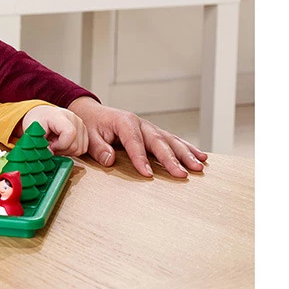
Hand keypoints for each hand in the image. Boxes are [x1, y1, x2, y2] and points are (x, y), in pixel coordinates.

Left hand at [19, 104, 87, 157]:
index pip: (70, 133)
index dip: (61, 145)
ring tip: (56, 143)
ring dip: (66, 151)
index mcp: (60, 115)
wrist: (42, 115)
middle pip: (75, 145)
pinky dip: (71, 150)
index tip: (50, 145)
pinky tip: (62, 144)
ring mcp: (81, 125)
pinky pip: (82, 149)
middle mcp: (74, 119)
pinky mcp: (84, 132)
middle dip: (61, 150)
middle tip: (51, 144)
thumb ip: (40, 142)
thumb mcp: (33, 130)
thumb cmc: (37, 121)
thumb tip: (50, 153)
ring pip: (79, 149)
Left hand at [67, 96, 207, 177]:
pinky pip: (173, 140)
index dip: (141, 159)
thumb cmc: (91, 125)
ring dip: (186, 154)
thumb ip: (98, 147)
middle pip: (158, 142)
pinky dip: (187, 148)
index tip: (148, 174)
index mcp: (124, 122)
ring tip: (199, 166)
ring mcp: (150, 128)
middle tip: (182, 174)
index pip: (134, 142)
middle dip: (171, 159)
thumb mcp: (88, 135)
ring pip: (171, 140)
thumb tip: (110, 160)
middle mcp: (141, 123)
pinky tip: (201, 157)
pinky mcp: (154, 133)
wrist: (93, 113)